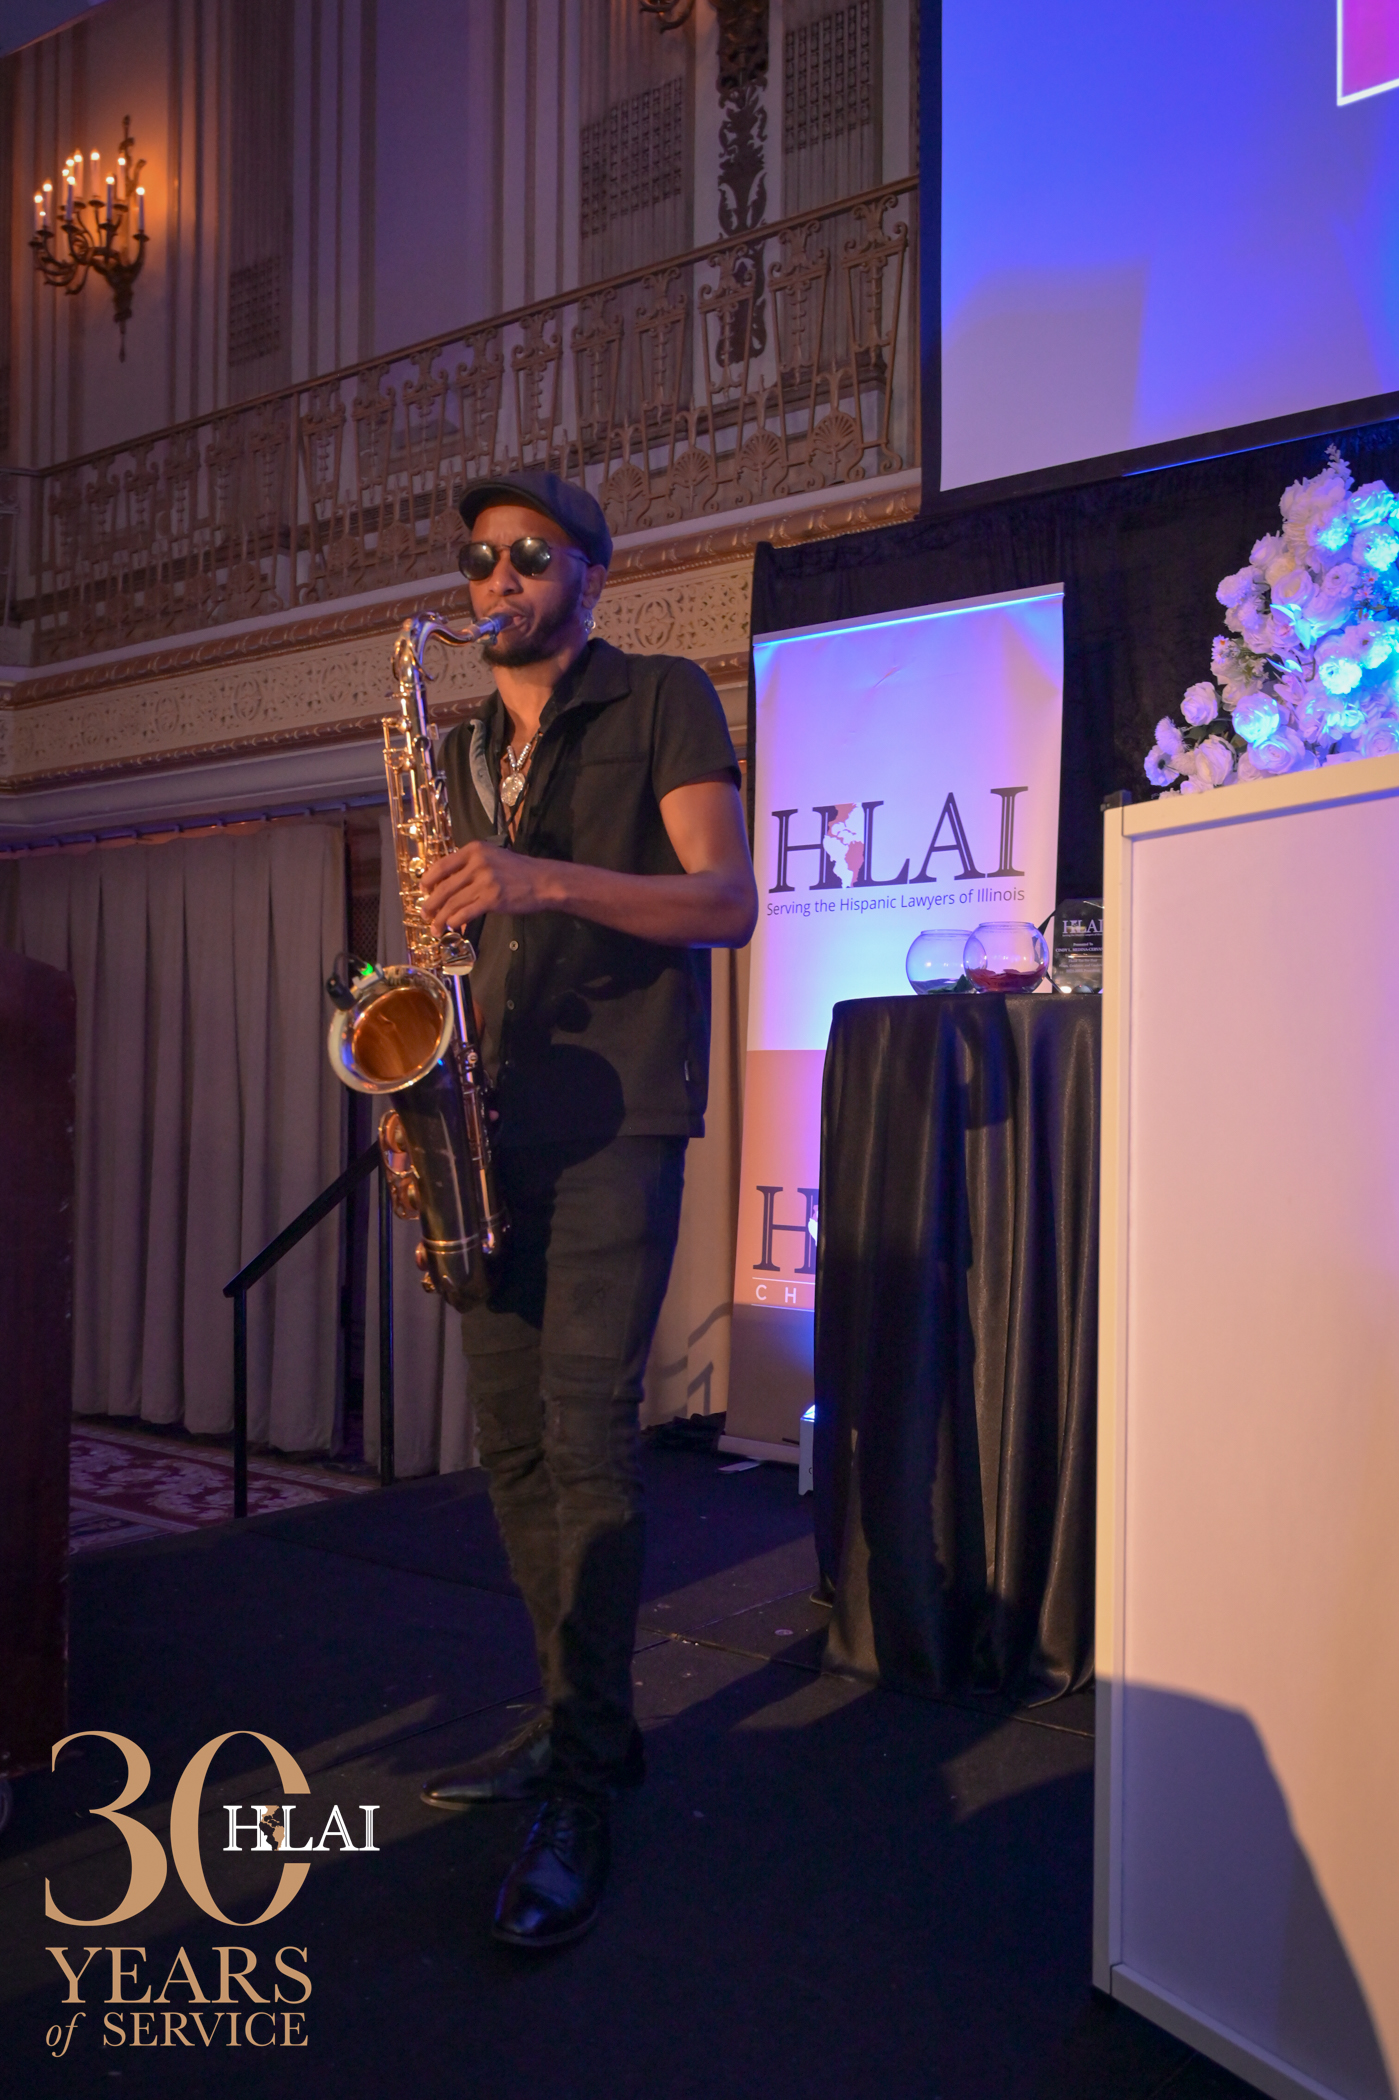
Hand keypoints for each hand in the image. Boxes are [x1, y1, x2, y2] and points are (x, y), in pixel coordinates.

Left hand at [420, 841, 558, 933]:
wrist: (543, 881)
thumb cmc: (518, 871)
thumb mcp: (492, 858)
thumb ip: (470, 867)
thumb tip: (449, 885)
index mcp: (474, 850)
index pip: (443, 865)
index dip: (428, 880)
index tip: (423, 890)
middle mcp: (477, 864)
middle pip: (445, 886)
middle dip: (431, 903)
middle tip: (424, 914)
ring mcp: (484, 881)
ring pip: (453, 902)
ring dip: (441, 918)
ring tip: (435, 928)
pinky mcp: (492, 899)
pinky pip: (466, 912)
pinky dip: (456, 921)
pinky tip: (451, 927)